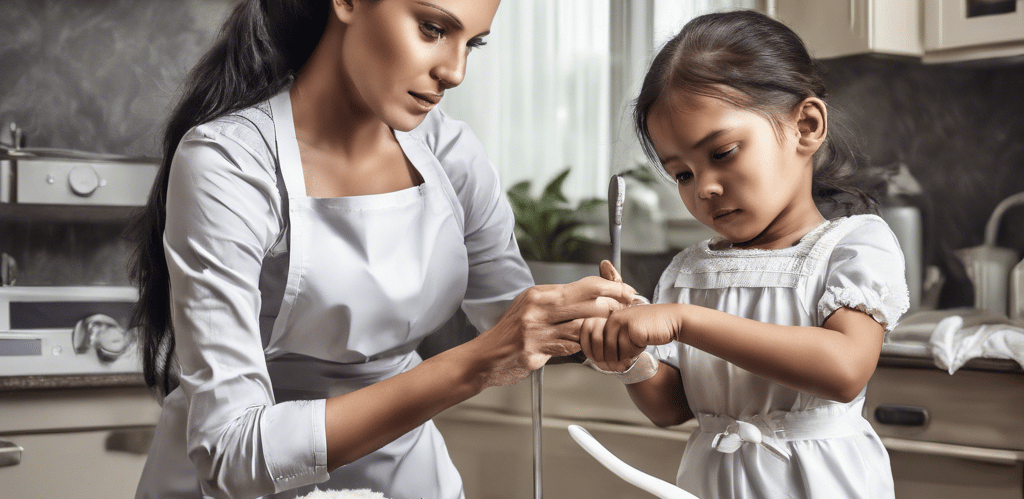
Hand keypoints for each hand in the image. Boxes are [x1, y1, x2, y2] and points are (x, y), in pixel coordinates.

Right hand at [473, 275, 637, 386]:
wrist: (485, 357)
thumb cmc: (510, 334)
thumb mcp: (531, 308)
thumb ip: (558, 303)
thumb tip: (590, 298)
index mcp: (540, 294)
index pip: (586, 285)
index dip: (612, 288)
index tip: (627, 292)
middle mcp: (539, 308)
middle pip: (590, 302)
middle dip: (614, 308)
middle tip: (626, 312)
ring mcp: (537, 329)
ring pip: (583, 326)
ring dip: (600, 331)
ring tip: (609, 333)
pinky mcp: (536, 350)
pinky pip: (570, 348)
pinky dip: (582, 348)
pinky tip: (587, 349)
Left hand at [580, 304, 681, 371]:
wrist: (671, 320)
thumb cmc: (651, 328)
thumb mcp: (629, 331)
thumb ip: (616, 341)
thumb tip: (602, 360)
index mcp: (611, 318)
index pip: (598, 343)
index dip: (604, 356)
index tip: (614, 362)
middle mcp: (614, 319)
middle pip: (604, 349)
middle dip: (614, 359)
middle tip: (626, 360)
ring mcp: (623, 323)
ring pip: (616, 351)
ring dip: (626, 355)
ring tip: (637, 346)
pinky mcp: (633, 329)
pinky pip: (627, 350)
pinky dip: (635, 352)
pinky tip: (643, 343)